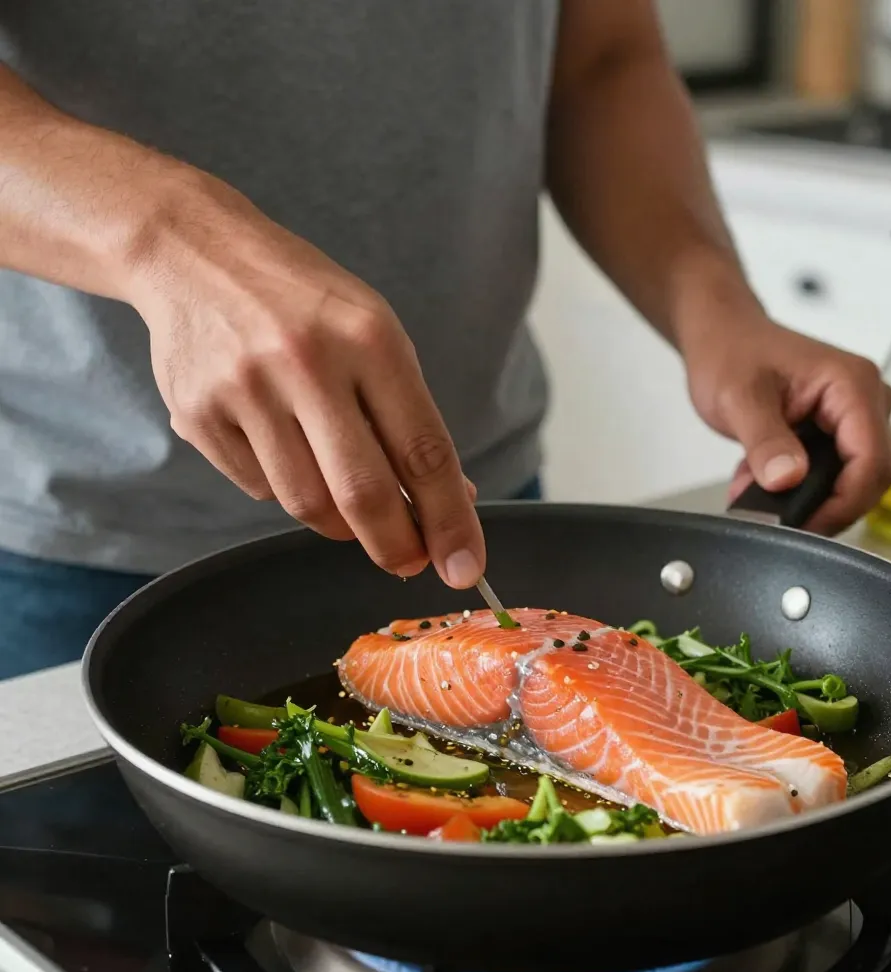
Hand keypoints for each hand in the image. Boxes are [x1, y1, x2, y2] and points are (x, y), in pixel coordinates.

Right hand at [127, 173, 484, 587]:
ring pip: (306, 504)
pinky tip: (284, 447)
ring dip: (340, 522)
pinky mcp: (197, 413)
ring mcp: (245, 389)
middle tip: (410, 563)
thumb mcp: (374, 334)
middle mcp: (306, 362)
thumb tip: (449, 500)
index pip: (423, 451)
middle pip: (362, 493)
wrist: (194, 251)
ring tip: (348, 500)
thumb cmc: (304, 302)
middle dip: (396, 546)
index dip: (449, 521)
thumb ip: (409, 417)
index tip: (465, 567)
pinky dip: (286, 488)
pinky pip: (259, 488)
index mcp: (369, 337)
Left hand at [684, 313, 890, 535]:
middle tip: (772, 518)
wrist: (720, 336)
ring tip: (752, 493)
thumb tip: (786, 480)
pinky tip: (755, 483)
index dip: (844, 503)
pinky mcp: (834, 433)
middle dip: (821, 505)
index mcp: (853, 386)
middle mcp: (865, 401)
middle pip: (867, 477)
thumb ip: (764, 440)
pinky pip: (827, 475)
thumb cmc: (730, 352)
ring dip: (802, 498)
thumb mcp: (739, 398)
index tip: (804, 527)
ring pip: (846, 481)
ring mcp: (852, 418)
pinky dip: (793, 488)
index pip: (872, 461)